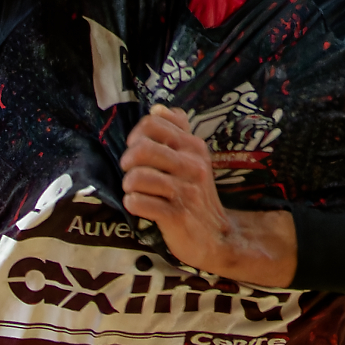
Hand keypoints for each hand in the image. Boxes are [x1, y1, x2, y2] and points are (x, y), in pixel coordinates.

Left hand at [119, 106, 242, 272]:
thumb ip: (177, 131)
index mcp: (194, 146)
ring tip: (137, 192)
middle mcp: (192, 165)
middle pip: (142, 148)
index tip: (140, 151)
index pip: (152, 123)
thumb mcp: (193, 158)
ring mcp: (185, 190)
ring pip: (137, 177)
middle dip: (128, 162)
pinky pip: (138, 202)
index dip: (137, 136)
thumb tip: (157, 107)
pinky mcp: (176, 215)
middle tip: (133, 173)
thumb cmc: (196, 194)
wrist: (216, 236)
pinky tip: (142, 207)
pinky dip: (133, 204)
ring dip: (129, 186)